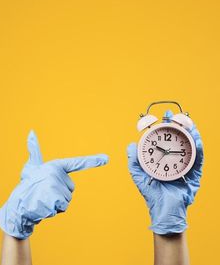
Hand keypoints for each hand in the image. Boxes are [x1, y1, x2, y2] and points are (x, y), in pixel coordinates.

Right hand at [0, 131, 108, 239]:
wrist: (17, 204)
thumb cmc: (27, 183)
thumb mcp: (32, 165)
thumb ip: (34, 149)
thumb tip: (31, 132)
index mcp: (56, 165)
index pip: (78, 162)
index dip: (93, 160)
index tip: (107, 158)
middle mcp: (56, 174)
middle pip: (71, 189)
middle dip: (60, 194)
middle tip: (45, 192)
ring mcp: (55, 187)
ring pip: (67, 199)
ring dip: (57, 203)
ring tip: (43, 199)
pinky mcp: (53, 201)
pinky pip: (62, 207)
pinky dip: (54, 210)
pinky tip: (43, 206)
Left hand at [127, 110, 202, 234]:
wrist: (164, 212)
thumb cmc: (152, 194)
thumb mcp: (139, 175)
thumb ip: (133, 160)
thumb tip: (131, 144)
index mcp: (164, 159)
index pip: (166, 139)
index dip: (165, 128)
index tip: (163, 117)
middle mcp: (176, 161)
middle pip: (180, 140)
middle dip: (180, 127)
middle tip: (177, 116)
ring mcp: (186, 167)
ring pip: (191, 147)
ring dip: (191, 134)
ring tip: (188, 123)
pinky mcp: (194, 175)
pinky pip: (198, 160)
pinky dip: (198, 149)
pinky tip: (196, 140)